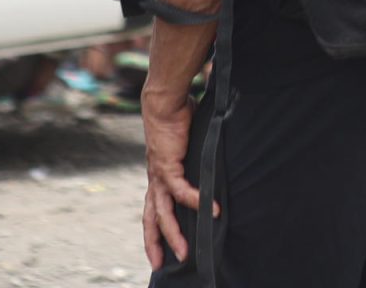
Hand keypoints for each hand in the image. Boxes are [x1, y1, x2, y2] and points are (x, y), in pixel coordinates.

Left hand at [140, 89, 208, 268]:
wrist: (164, 100)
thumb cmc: (177, 115)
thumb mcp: (189, 142)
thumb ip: (197, 154)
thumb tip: (214, 154)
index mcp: (158, 175)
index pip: (152, 209)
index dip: (154, 231)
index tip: (158, 250)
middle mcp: (155, 178)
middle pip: (152, 218)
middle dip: (156, 243)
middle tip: (162, 264)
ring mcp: (159, 174)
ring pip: (162, 212)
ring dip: (173, 233)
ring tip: (185, 251)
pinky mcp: (167, 165)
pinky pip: (181, 189)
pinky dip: (195, 199)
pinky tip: (209, 208)